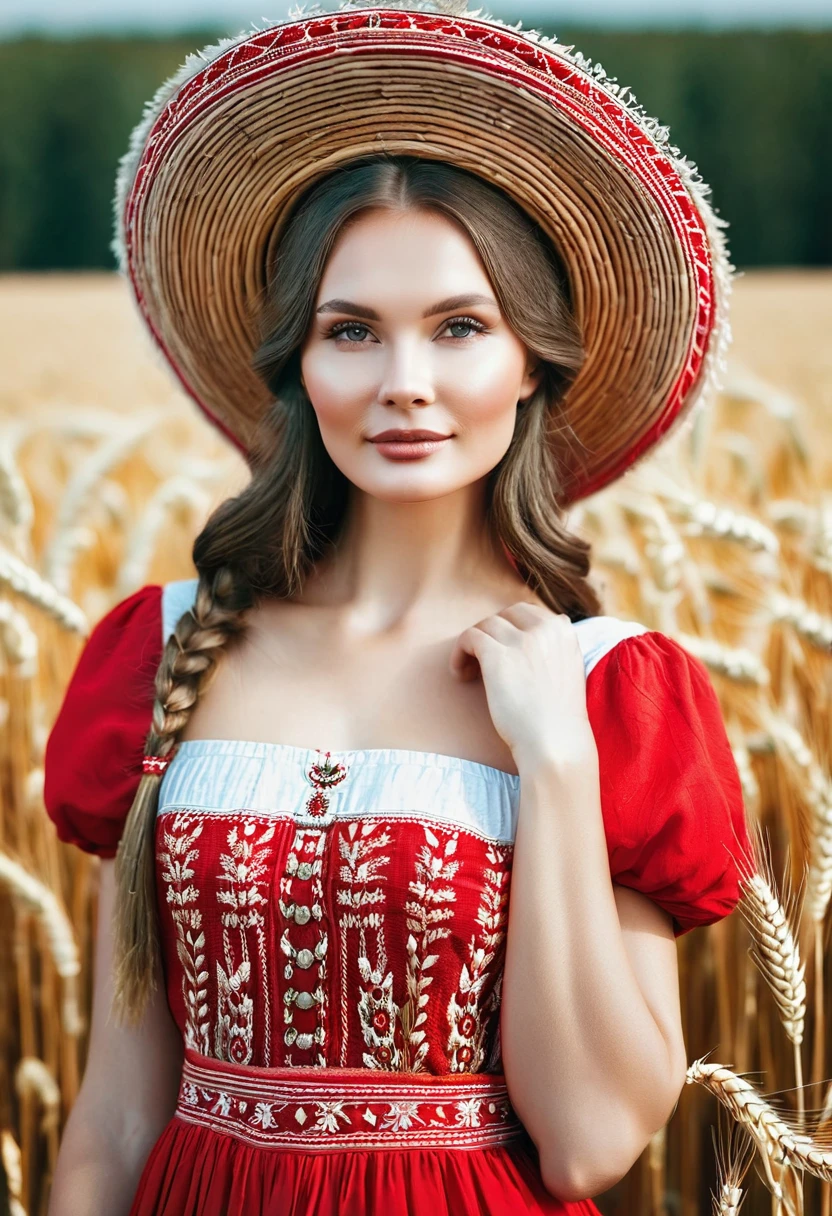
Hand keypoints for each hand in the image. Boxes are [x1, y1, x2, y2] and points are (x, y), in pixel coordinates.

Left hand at [448, 602, 595, 771]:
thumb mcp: (568, 671)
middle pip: (507, 614)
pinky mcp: (497, 655)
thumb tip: (539, 632)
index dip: (512, 629)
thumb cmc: (558, 718)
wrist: (555, 744)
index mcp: (564, 632)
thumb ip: (555, 648)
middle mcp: (545, 629)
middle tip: (485, 659)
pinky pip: (469, 637)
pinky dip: (460, 653)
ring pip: (486, 625)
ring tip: (471, 671)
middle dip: (494, 632)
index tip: (503, 651)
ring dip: (475, 644)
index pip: (530, 613)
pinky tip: (461, 675)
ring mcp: (521, 640)